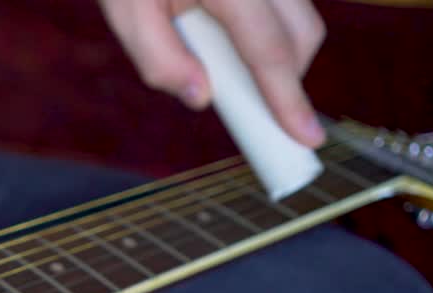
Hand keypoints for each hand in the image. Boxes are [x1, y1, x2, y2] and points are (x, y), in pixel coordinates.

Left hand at [99, 0, 327, 146]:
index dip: (288, 99)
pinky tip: (224, 26)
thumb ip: (158, 58)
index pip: (269, 50)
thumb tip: (201, 99)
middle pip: (302, 33)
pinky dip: (267, 23)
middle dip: (284, 76)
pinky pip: (284, 1)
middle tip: (245, 100)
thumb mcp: (126, 9)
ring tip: (220, 53)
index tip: (307, 138)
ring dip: (274, 48)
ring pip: (299, 15)